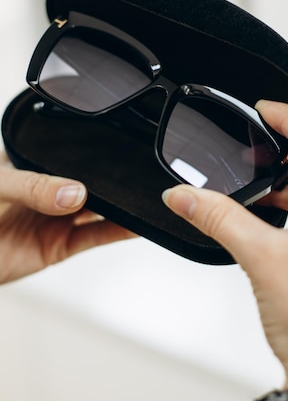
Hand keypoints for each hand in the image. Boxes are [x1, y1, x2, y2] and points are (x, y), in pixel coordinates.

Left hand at [0, 152, 135, 283]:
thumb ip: (32, 186)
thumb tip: (76, 192)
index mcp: (31, 163)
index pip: (68, 156)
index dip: (92, 154)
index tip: (118, 155)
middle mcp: (47, 191)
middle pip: (89, 183)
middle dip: (113, 181)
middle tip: (138, 178)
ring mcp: (54, 219)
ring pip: (97, 211)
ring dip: (121, 208)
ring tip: (143, 201)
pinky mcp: (58, 246)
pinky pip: (94, 237)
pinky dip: (117, 233)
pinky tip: (135, 225)